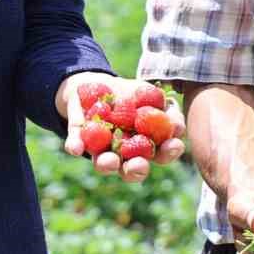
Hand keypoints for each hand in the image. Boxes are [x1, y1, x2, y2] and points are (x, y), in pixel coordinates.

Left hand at [58, 73, 185, 182]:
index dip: (169, 152)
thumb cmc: (132, 93)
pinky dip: (76, 145)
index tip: (172, 145)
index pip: (162, 153)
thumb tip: (178, 128)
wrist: (97, 84)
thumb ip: (166, 110)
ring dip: (107, 164)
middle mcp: (125, 154)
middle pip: (133, 169)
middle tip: (138, 165)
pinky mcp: (78, 140)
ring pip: (105, 164)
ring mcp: (101, 150)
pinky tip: (76, 148)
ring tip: (108, 160)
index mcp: (147, 144)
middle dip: (137, 169)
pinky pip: (76, 145)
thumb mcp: (152, 95)